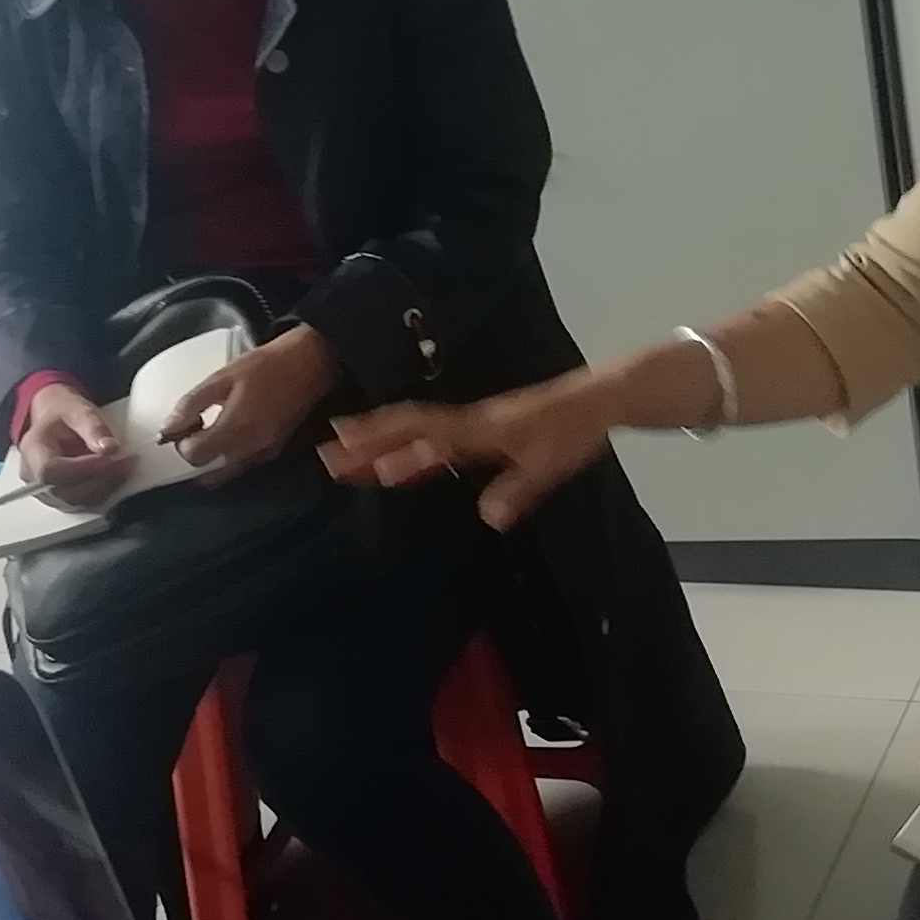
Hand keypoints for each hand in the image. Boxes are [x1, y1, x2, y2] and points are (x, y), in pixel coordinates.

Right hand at [15, 382, 131, 511]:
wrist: (56, 420)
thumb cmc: (62, 414)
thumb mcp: (78, 409)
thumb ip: (92, 426)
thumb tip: (109, 448)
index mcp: (32, 449)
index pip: (50, 471)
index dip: (81, 469)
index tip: (108, 458)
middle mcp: (33, 475)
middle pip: (65, 489)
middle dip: (100, 477)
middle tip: (126, 460)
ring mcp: (45, 491)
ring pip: (77, 500)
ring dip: (105, 485)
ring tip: (125, 464)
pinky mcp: (61, 498)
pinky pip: (83, 502)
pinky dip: (104, 490)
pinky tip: (117, 475)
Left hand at [162, 325, 340, 482]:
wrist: (310, 365)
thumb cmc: (265, 366)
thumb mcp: (222, 377)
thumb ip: (192, 404)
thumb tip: (168, 429)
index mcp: (235, 428)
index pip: (194, 456)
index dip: (182, 442)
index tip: (187, 423)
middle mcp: (250, 450)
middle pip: (207, 474)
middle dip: (196, 455)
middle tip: (197, 429)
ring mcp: (264, 455)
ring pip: (225, 474)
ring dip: (212, 459)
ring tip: (214, 429)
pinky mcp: (274, 454)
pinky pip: (242, 466)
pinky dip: (229, 457)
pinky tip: (232, 432)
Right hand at [321, 375, 618, 530]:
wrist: (595, 401)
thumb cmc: (570, 431)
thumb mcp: (547, 465)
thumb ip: (517, 490)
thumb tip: (487, 518)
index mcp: (475, 429)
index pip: (420, 432)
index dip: (383, 440)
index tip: (342, 442)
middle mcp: (465, 425)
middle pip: (406, 431)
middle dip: (365, 444)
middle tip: (324, 456)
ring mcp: (471, 428)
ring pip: (415, 436)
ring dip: (380, 448)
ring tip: (344, 459)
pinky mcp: (480, 433)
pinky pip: (433, 442)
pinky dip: (408, 453)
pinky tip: (396, 467)